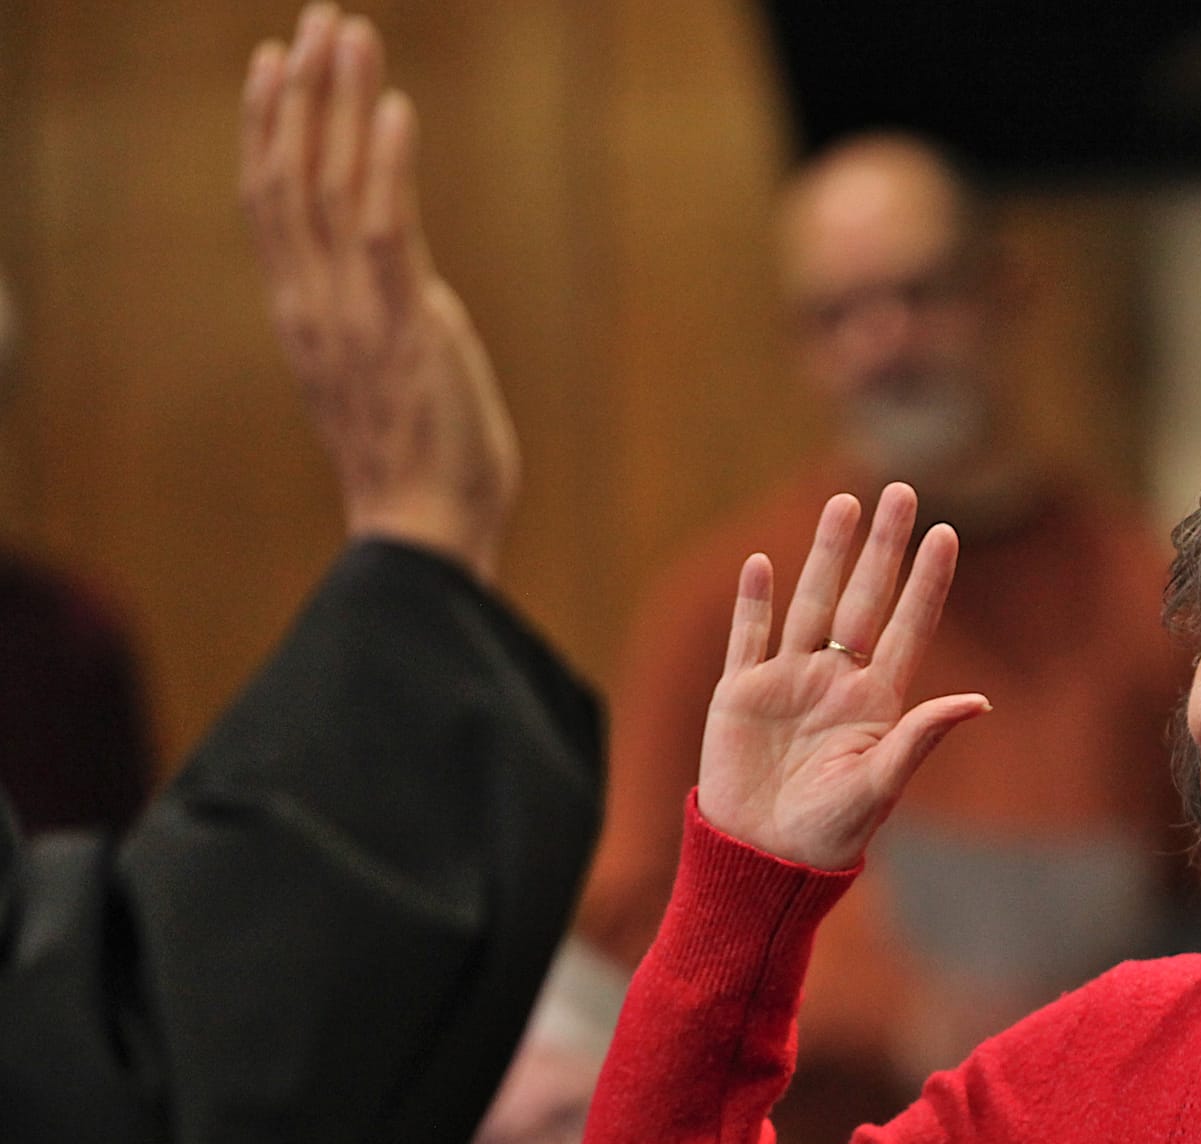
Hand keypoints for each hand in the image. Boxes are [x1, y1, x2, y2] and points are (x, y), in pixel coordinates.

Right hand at [240, 5, 517, 583]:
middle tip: (316, 21)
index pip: (271, 202)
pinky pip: (387, 230)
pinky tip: (395, 111)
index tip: (273, 65)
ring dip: (339, 104)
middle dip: (302, 92)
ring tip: (348, 35)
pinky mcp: (403, 325)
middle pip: (290, 175)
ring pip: (329, 187)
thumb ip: (392, 320)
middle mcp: (315, 304)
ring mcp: (354, 313)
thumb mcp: (394, 373)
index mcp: (306, 314)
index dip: (268, 128)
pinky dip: (387, 166)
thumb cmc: (420, 462)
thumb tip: (416, 291)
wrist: (426, 530)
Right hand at [697, 483, 990, 869]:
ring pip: (809, 604)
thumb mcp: (880, 785)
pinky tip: (763, 564)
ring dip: (825, 554)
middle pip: (862, 599)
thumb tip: (979, 701)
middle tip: (902, 490)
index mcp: (875, 702)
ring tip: (844, 503)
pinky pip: (749, 638)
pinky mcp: (740, 695)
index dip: (927, 581)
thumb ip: (920, 737)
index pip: (909, 626)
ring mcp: (787, 684)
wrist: (761, 861)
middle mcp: (834, 681)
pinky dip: (754, 602)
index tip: (948, 533)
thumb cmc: (828, 835)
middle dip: (882, 547)